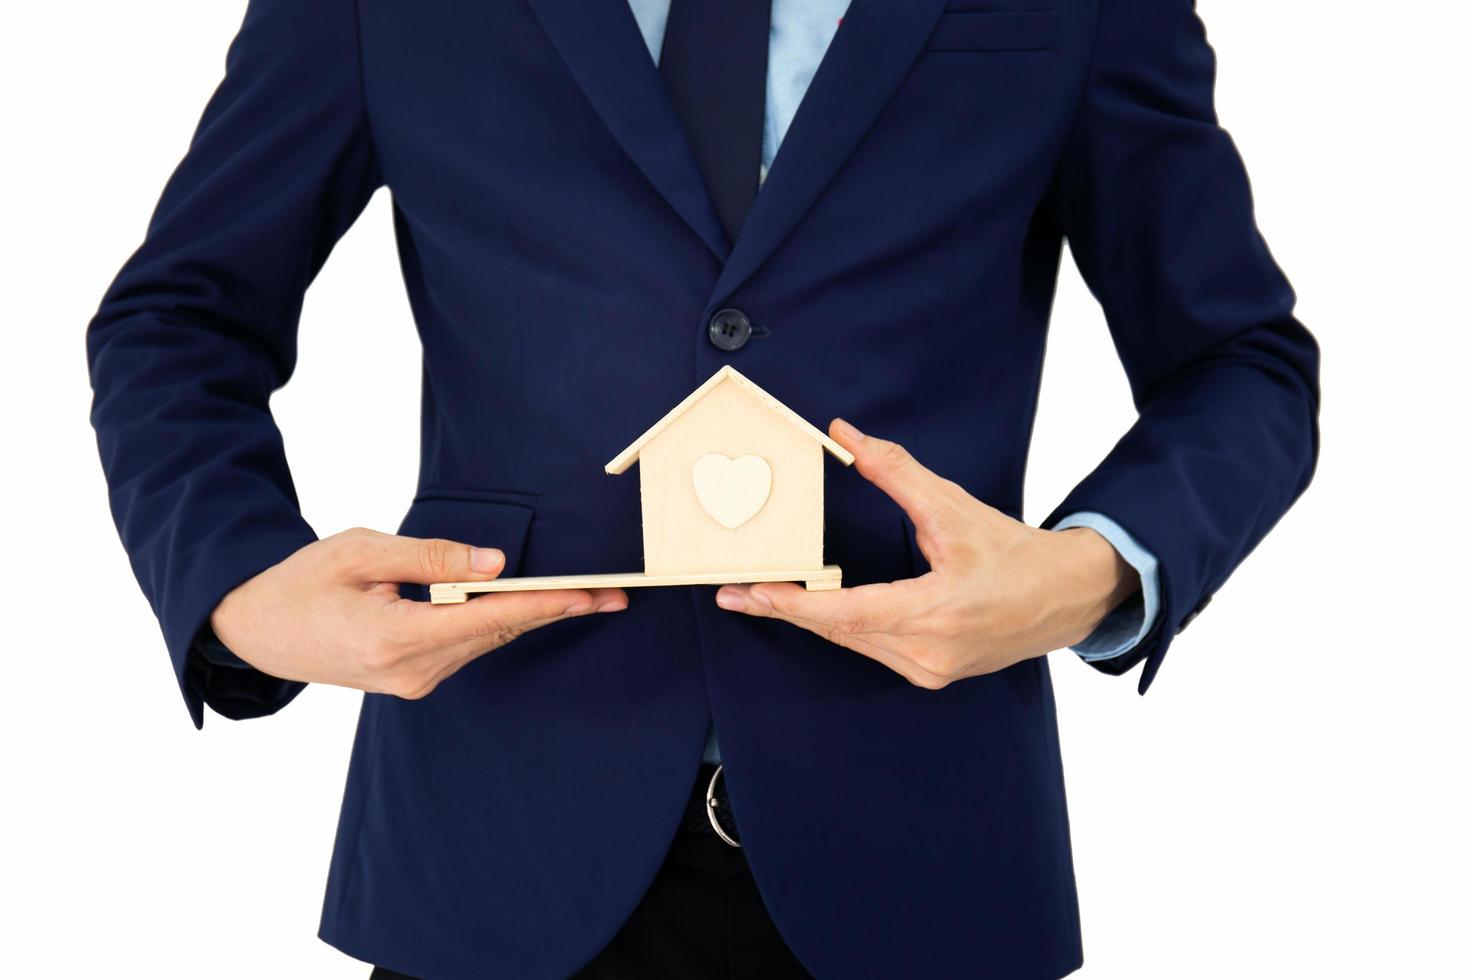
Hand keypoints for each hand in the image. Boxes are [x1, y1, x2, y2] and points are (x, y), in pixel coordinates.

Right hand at [210, 527, 626, 698]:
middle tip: (615, 596)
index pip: (485, 618)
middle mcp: (410, 670)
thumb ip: (430, 557)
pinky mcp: (414, 679)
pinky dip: (501, 625)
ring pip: (487, 642)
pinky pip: (468, 647)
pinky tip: (534, 607)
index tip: (586, 595)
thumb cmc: (303, 581)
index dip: (542, 604)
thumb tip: (494, 563)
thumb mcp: (361, 551)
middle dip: (558, 612)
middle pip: (497, 634)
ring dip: (535, 618)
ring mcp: (413, 681)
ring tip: (589, 599)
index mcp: (393, 637)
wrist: (258, 629)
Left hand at [714, 420, 1138, 688]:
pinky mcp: (932, 674)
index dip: (796, 604)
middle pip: (839, 631)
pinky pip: (871, 648)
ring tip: (759, 597)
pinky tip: (812, 609)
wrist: (1067, 598)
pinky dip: (840, 627)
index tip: (752, 593)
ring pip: (852, 642)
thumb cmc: (1015, 553)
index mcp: (937, 613)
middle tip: (732, 593)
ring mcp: (930, 670)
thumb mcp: (953, 507)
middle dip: (784, 609)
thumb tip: (846, 435)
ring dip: (808, 619)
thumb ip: (895, 471)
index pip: (848, 613)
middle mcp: (929, 653)